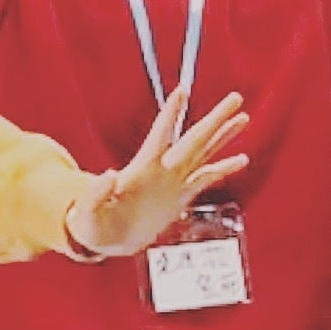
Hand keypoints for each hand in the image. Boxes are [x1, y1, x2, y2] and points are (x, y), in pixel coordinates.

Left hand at [66, 83, 255, 255]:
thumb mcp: (88, 211)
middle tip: (234, 98)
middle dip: (214, 119)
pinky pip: (207, 179)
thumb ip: (96, 194)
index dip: (171, 113)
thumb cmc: (92, 223)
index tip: (183, 90)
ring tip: (242, 118)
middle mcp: (162, 170)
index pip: (162, 134)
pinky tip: (241, 160)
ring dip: (222, 136)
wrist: (104, 239)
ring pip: (204, 153)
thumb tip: (109, 175)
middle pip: (194, 138)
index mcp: (142, 168)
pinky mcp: (180, 198)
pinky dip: (224, 169)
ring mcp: (173, 182)